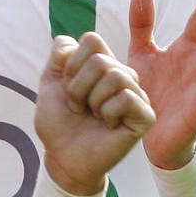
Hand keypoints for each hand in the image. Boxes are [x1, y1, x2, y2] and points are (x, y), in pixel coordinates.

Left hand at [35, 32, 154, 195]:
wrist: (63, 156)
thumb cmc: (59, 122)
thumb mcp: (49, 82)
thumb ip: (59, 55)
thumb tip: (72, 41)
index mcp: (103, 64)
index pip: (91, 40)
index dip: (71, 64)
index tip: (67, 86)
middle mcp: (122, 75)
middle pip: (100, 59)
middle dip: (78, 87)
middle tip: (78, 107)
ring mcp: (136, 94)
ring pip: (116, 76)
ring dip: (93, 100)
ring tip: (92, 115)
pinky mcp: (145, 115)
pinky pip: (127, 98)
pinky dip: (108, 112)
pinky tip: (108, 124)